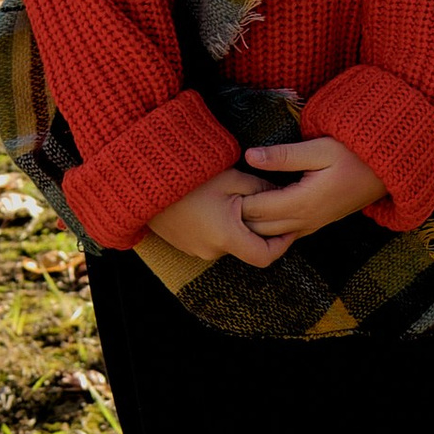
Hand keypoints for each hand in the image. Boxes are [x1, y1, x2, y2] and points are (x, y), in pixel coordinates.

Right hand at [141, 166, 287, 267]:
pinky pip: (210, 239)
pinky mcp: (184, 243)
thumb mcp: (231, 178)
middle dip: (259, 229)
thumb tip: (278, 192)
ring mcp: (195, 249)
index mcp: (226, 236)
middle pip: (246, 247)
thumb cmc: (189, 177)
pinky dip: (219, 227)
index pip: (265, 256)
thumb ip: (260, 188)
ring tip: (238, 200)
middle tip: (268, 206)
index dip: (282, 245)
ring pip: (228, 242)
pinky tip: (215, 205)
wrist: (143, 181)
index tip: (290, 227)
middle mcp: (211, 250)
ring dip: (237, 226)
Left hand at [236, 134, 384, 245]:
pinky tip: (262, 208)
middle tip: (225, 195)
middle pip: (258, 227)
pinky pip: (285, 233)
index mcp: (302, 202)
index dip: (236, 199)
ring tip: (238, 201)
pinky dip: (269, 226)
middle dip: (239, 214)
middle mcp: (305, 220)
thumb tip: (250, 155)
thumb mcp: (319, 149)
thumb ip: (283, 155)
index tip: (225, 184)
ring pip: (270, 234)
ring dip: (253, 222)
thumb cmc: (354, 155)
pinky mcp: (316, 224)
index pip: (255, 209)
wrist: (386, 172)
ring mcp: (311, 226)